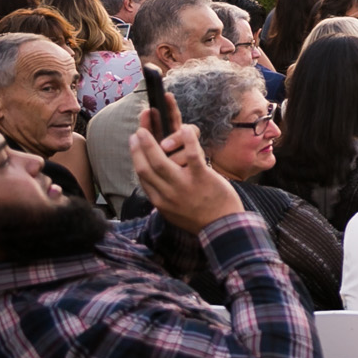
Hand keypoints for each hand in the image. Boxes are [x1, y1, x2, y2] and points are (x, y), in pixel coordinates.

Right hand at [130, 101, 241, 234]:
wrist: (223, 228)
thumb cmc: (200, 218)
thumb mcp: (174, 212)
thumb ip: (162, 198)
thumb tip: (152, 185)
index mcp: (159, 201)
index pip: (141, 176)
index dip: (135, 157)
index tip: (133, 143)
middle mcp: (167, 193)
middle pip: (145, 167)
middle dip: (139, 147)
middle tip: (138, 132)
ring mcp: (183, 185)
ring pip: (160, 161)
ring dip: (151, 143)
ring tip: (147, 128)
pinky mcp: (202, 178)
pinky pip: (192, 156)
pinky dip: (187, 141)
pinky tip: (184, 128)